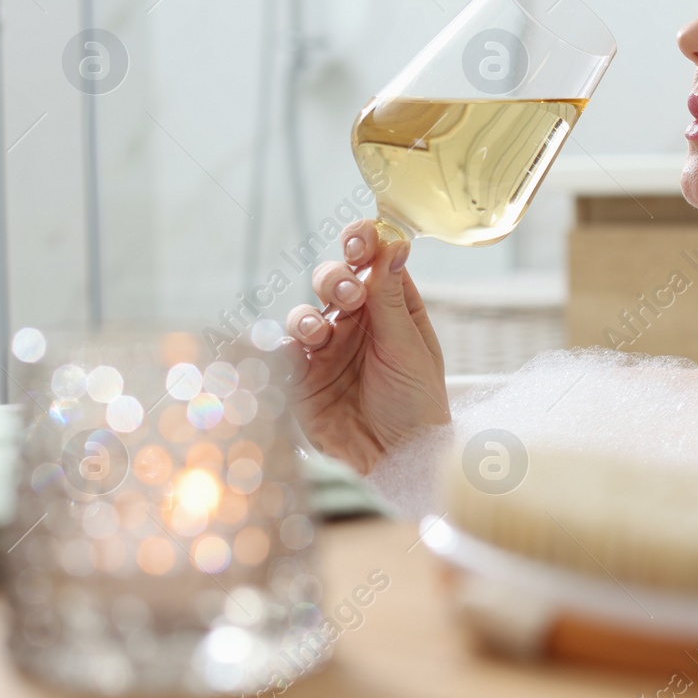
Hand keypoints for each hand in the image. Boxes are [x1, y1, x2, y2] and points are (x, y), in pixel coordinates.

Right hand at [282, 220, 449, 473]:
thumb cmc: (417, 405)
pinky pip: (282, 355)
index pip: (372, 262)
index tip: (360, 236)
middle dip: (334, 280)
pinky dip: (280, 348)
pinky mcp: (302, 380)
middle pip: (333, 281)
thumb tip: (394, 241)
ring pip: (304, 314)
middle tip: (348, 294)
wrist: (399, 461)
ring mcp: (326, 350)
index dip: (362, 243)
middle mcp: (356, 323)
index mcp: (390, 308)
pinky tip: (289, 351)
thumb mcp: (409, 348)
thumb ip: (392, 297)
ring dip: (308, 316)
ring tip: (319, 331)